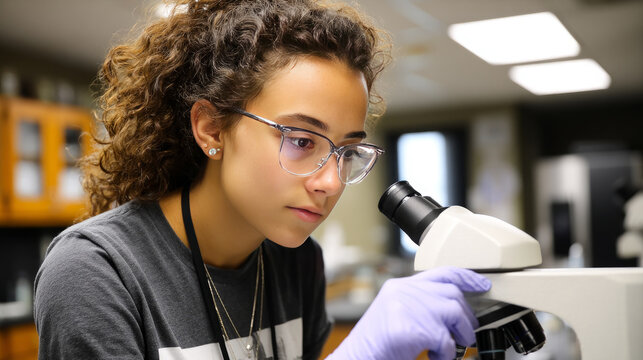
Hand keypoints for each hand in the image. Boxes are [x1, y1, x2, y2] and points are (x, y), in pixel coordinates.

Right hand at [327, 267, 490, 359]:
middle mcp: (404, 291)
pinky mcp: (413, 329)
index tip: (482, 283)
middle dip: (465, 316)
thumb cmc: (376, 345)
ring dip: (460, 334)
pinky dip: (446, 354)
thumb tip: (453, 310)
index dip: (466, 276)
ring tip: (451, 347)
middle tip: (465, 333)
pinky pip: (446, 340)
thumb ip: (419, 305)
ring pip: (454, 313)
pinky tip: (435, 357)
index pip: (440, 272)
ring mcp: (409, 308)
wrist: (357, 358)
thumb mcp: (396, 314)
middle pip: (451, 293)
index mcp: (400, 287)